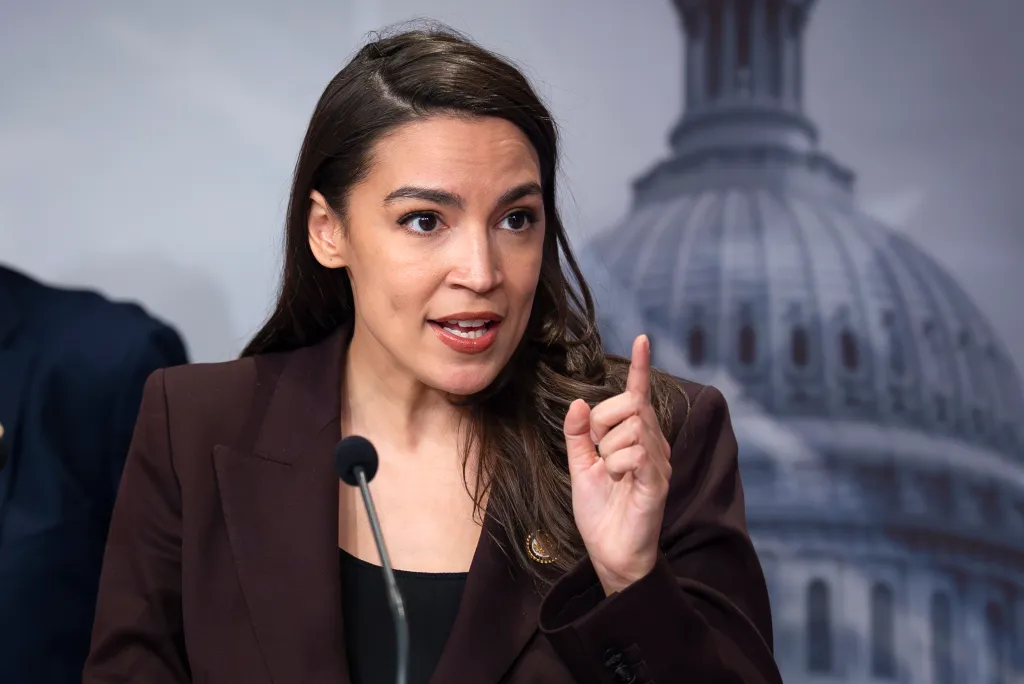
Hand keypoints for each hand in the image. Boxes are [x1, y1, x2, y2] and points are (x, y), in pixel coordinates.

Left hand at [563, 335, 671, 595]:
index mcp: (634, 438)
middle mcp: (652, 444)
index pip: (638, 395)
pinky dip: (617, 463)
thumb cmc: (600, 512)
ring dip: (609, 450)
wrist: (611, 552)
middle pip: (628, 404)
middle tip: (598, 454)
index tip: (642, 338)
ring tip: (611, 475)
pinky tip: (617, 479)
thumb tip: (578, 402)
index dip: (640, 367)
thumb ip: (578, 435)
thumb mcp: (580, 467)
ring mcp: (657, 461)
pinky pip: (637, 452)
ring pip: (630, 427)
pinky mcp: (657, 481)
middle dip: (603, 423)